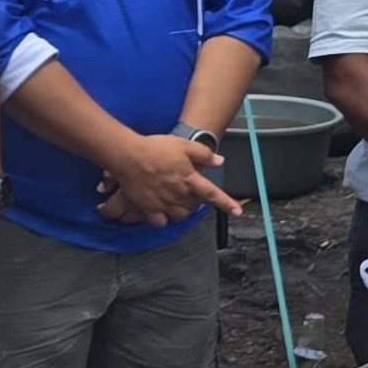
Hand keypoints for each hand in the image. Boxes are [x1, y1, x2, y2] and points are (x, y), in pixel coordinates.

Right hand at [97, 133, 238, 223]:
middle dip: (196, 201)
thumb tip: (219, 161)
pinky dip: (163, 219)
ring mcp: (164, 204)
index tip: (237, 211)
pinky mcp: (149, 209)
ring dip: (183, 210)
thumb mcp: (184, 145)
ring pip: (180, 216)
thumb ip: (203, 154)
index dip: (227, 203)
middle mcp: (179, 195)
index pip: (213, 194)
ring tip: (178, 201)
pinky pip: (161, 222)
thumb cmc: (156, 148)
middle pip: (195, 207)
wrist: (129, 156)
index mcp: (190, 180)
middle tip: (190, 191)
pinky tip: (161, 210)